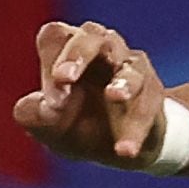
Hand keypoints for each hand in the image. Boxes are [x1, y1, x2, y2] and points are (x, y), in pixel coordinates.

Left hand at [13, 20, 170, 170]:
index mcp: (68, 49)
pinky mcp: (153, 94)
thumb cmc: (78, 127)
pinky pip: (147, 106)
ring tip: (114, 97)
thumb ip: (35, 116)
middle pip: (92, 36)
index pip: (56, 36)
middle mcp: (102, 50)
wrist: (120, 151)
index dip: (50, 59)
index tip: (50, 95)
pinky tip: (124, 150)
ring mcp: (131, 69)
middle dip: (78, 55)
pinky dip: (135, 128)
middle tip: (64, 78)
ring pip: (130, 69)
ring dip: (122, 83)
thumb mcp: (49, 127)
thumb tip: (43, 107)